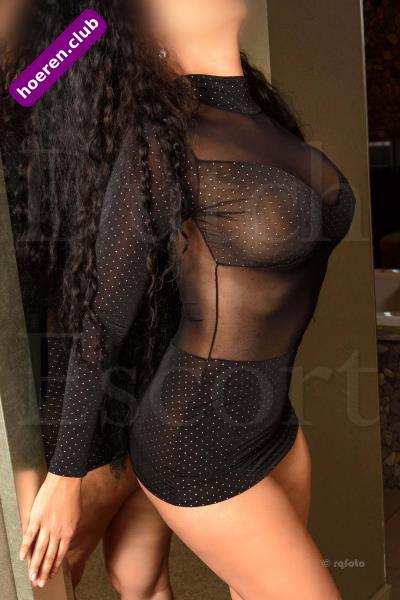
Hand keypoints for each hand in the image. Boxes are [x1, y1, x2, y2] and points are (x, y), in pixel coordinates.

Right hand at [19, 472, 81, 587]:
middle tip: (39, 583)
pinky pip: (30, 536)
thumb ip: (68, 531)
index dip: (54, 567)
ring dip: (35, 565)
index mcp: (68, 532)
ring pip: (39, 550)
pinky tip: (22, 557)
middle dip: (43, 572)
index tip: (49, 576)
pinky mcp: (37, 518)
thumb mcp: (75, 517)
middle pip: (49, 556)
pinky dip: (26, 547)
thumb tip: (64, 542)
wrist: (65, 481)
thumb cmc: (71, 496)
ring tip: (31, 576)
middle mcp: (57, 531)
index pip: (60, 555)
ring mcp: (46, 525)